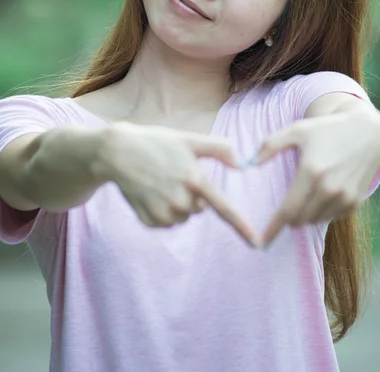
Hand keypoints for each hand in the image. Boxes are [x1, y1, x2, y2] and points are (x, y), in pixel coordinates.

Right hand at [97, 122, 257, 246]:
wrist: (117, 153)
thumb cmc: (156, 142)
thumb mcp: (189, 139)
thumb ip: (219, 149)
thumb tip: (242, 164)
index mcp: (194, 179)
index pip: (224, 208)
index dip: (242, 227)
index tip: (257, 244)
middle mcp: (181, 199)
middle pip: (199, 208)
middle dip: (192, 196)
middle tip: (174, 175)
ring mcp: (163, 211)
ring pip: (182, 217)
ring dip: (177, 204)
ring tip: (160, 182)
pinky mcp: (148, 219)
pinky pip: (165, 222)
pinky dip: (161, 211)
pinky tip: (150, 193)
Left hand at [251, 108, 379, 246]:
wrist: (367, 133)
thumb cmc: (327, 130)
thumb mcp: (297, 130)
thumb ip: (271, 144)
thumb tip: (250, 162)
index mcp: (311, 172)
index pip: (288, 210)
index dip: (274, 227)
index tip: (262, 241)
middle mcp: (329, 188)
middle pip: (300, 219)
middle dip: (289, 218)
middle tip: (285, 208)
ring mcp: (344, 197)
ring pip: (315, 220)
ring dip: (305, 215)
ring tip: (305, 196)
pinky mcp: (354, 202)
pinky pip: (330, 217)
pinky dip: (321, 212)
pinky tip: (321, 195)